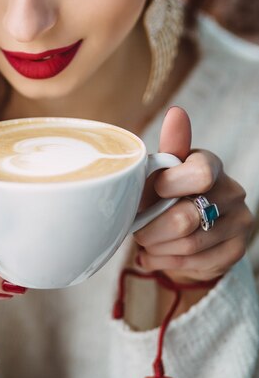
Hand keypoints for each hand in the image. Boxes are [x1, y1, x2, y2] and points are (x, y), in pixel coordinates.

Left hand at [133, 107, 253, 282]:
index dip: (169, 186)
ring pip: (188, 245)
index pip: (200, 174)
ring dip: (157, 247)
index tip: (153, 191)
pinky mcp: (236, 251)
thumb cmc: (169, 190)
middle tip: (138, 227)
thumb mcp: (164, 168)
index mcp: (212, 165)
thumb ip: (169, 147)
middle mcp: (232, 192)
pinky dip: (166, 262)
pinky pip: (195, 264)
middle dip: (152, 227)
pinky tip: (155, 254)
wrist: (188, 225)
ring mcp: (239, 223)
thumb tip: (176, 113)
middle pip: (186, 218)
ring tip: (146, 241)